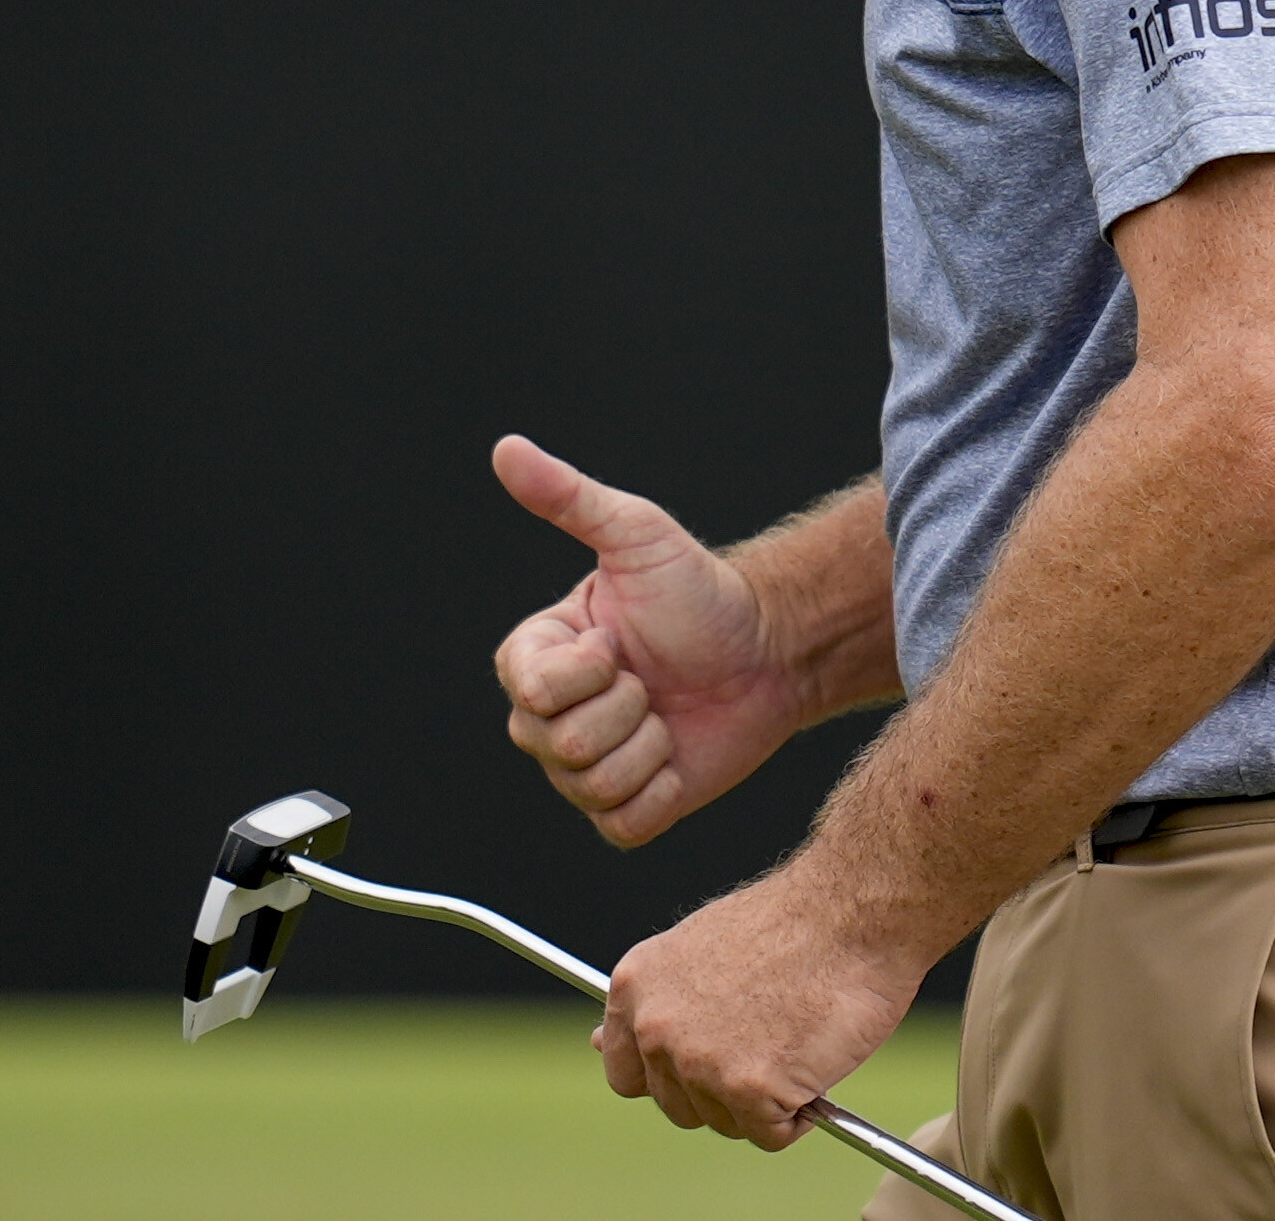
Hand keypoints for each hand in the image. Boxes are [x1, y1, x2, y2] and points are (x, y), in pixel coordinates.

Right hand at [491, 436, 807, 846]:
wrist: (767, 650)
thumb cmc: (702, 592)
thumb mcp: (636, 535)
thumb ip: (568, 497)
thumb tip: (507, 449)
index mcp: (540, 657)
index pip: (533, 692)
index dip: (586, 672)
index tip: (619, 640)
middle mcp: (553, 716)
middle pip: (559, 746)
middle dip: (625, 706)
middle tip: (652, 677)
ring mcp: (587, 767)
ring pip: (592, 785)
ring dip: (648, 745)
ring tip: (668, 711)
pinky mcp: (629, 808)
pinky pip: (622, 824)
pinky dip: (661, 790)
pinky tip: (678, 752)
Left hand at [598, 862, 926, 1145]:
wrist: (853, 909)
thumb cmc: (793, 924)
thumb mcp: (698, 949)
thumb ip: (656, 1002)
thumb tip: (600, 1043)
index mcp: (635, 987)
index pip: (625, 1073)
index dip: (671, 1076)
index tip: (705, 1065)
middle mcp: (657, 1027)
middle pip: (679, 1107)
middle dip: (726, 1089)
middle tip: (771, 1039)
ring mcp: (701, 1062)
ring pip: (727, 1123)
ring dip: (765, 1100)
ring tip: (795, 1038)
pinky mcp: (750, 1090)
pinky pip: (772, 1134)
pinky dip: (800, 1112)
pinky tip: (813, 1059)